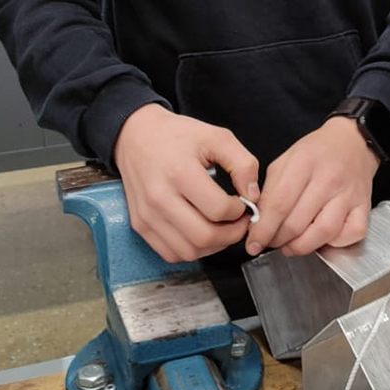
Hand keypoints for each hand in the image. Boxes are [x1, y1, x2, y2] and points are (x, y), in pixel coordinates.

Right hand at [113, 102, 258, 262]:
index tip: (244, 203)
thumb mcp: (216, 137)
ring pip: (189, 251)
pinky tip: (202, 233)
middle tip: (240, 222)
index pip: (218, 209)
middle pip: (204, 236)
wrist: (136, 137)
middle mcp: (159, 198)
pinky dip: (192, 251)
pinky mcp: (140, 226)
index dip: (239, 211)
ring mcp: (147, 215)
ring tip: (223, 228)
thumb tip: (253, 196)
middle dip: (232, 235)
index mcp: (180, 172)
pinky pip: (171, 254)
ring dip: (214, 246)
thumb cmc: (177, 136)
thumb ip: (242, 163)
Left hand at [246, 116, 376, 256]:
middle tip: (271, 241)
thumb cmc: (317, 152)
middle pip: (297, 223)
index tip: (253, 242)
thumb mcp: (286, 160)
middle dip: (277, 240)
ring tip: (291, 245)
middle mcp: (328, 179)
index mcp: (304, 163)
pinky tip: (322, 238)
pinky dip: (334, 244)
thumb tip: (258, 222)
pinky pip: (350, 235)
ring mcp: (349, 194)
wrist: (353, 142)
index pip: (279, 205)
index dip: (263, 230)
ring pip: (322, 233)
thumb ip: (270, 189)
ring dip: (301, 247)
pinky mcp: (364, 206)